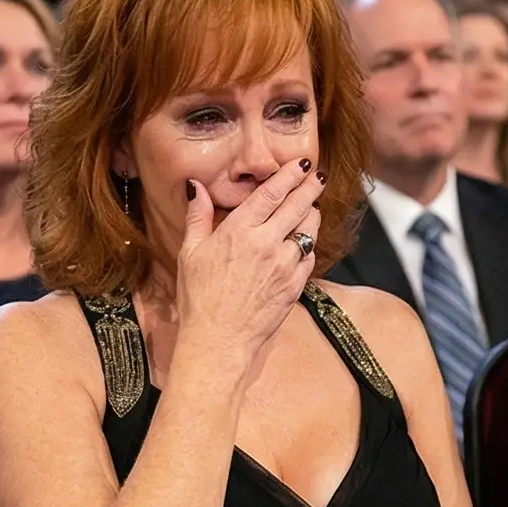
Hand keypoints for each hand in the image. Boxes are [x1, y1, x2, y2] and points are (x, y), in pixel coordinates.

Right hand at [177, 159, 323, 367]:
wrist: (218, 340)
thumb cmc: (199, 299)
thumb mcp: (190, 253)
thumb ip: (198, 217)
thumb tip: (196, 188)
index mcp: (239, 231)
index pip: (272, 193)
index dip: (289, 176)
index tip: (299, 165)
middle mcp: (266, 244)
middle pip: (298, 206)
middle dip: (310, 188)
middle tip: (317, 177)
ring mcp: (284, 266)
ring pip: (309, 231)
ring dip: (313, 215)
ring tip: (312, 208)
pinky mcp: (294, 286)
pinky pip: (309, 258)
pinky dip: (308, 247)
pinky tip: (302, 244)